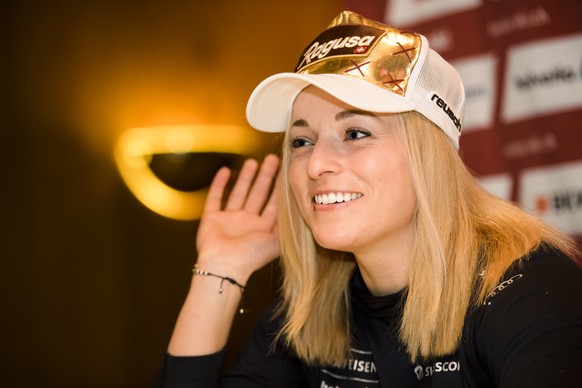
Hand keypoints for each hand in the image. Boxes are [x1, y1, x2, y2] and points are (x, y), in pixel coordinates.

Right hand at [195, 154, 279, 279]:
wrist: (224, 267)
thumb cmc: (251, 257)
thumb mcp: (276, 242)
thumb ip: (287, 226)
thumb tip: (301, 211)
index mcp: (263, 229)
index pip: (274, 204)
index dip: (280, 188)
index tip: (286, 172)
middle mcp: (247, 223)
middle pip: (258, 194)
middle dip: (266, 177)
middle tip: (272, 159)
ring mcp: (229, 221)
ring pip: (239, 193)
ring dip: (245, 178)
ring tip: (253, 161)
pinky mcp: (211, 219)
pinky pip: (215, 198)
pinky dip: (219, 184)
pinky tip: (224, 171)